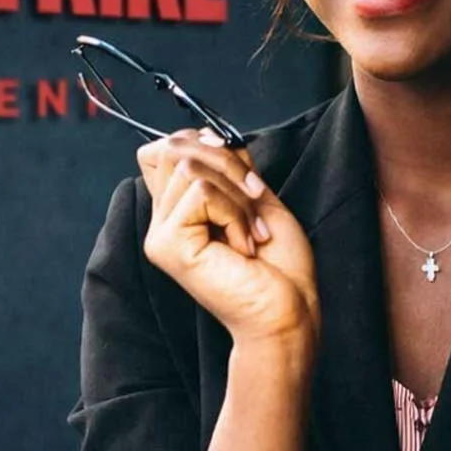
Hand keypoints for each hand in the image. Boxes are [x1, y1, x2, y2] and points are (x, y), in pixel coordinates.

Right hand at [137, 128, 318, 344]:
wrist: (289, 315)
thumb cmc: (280, 268)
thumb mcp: (256, 199)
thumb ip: (229, 167)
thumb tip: (210, 136)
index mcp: (178, 211)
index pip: (164, 149)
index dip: (201, 144)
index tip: (240, 171)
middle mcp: (162, 222)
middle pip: (175, 148)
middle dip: (228, 162)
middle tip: (255, 200)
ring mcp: (161, 236)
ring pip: (191, 168)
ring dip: (237, 194)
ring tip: (252, 231)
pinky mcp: (169, 246)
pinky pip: (201, 192)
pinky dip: (236, 212)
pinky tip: (245, 246)